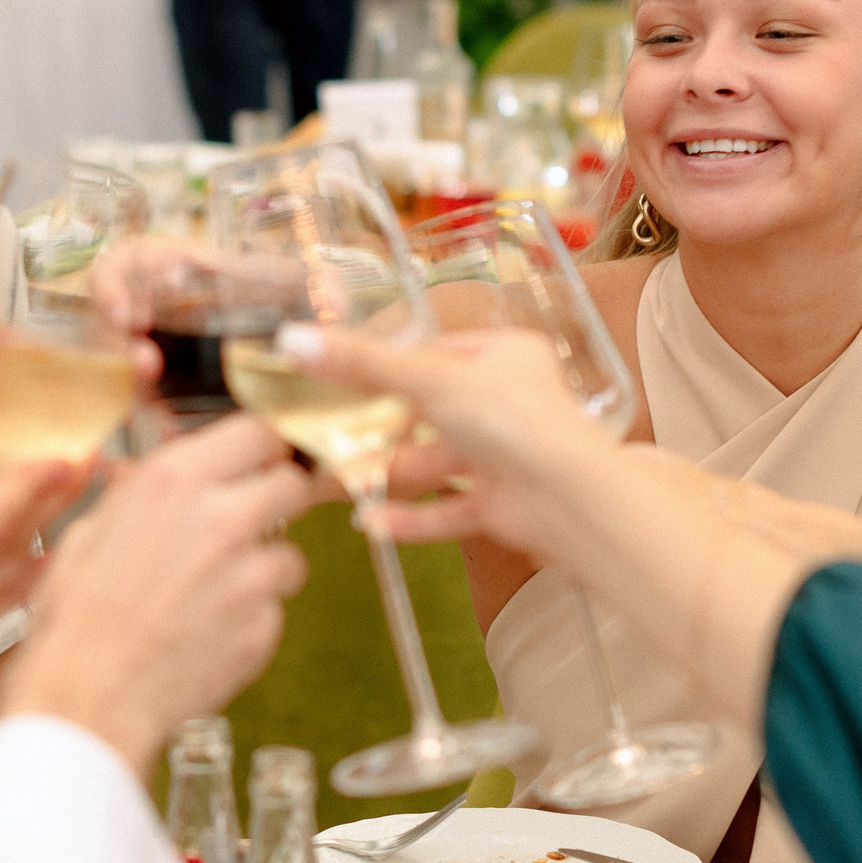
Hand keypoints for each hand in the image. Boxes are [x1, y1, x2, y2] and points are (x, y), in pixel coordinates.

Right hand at [0, 416, 311, 772]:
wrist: (87, 695)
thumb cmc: (78, 616)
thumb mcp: (91, 529)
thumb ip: (146, 494)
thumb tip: (175, 478)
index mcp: (174, 480)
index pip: (258, 432)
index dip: (262, 450)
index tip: (259, 463)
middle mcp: (222, 517)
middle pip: (292, 485)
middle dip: (275, 502)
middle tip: (247, 526)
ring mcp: (250, 574)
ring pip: (291, 555)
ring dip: (264, 569)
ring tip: (214, 595)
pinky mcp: (264, 626)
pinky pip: (275, 611)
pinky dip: (251, 620)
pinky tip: (209, 632)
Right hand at [278, 324, 618, 557]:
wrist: (569, 501)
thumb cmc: (514, 423)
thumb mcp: (429, 380)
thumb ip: (361, 364)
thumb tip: (292, 338)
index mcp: (506, 356)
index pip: (437, 351)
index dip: (390, 364)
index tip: (342, 374)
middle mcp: (510, 403)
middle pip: (435, 409)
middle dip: (387, 425)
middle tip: (335, 430)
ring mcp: (508, 456)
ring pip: (441, 461)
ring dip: (396, 472)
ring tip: (344, 479)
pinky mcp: (504, 504)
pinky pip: (449, 509)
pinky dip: (413, 517)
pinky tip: (372, 524)